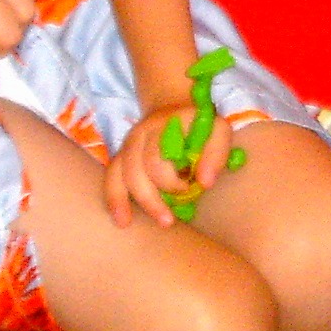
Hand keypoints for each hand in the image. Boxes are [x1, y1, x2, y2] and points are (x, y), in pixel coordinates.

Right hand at [106, 101, 236, 227]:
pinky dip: (113, 198)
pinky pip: (111, 176)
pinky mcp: (121, 154)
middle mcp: (143, 132)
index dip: (170, 181)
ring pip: (119, 173)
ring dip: (125, 200)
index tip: (187, 190)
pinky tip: (121, 220)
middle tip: (169, 221)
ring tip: (128, 224)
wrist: (174, 106)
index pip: (159, 157)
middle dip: (151, 198)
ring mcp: (129, 143)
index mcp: (167, 125)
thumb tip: (205, 183)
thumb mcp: (218, 130)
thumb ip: (216, 153)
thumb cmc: (200, 126)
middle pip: (136, 169)